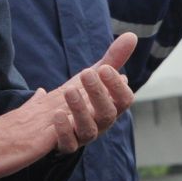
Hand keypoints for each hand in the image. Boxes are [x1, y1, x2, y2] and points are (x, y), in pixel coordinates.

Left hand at [0, 34, 135, 178]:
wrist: (49, 120)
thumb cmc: (78, 96)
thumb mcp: (93, 75)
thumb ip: (112, 58)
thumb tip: (132, 35)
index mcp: (110, 106)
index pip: (124, 100)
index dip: (117, 87)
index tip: (105, 69)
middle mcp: (100, 123)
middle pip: (108, 114)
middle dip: (98, 93)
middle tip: (87, 72)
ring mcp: (84, 136)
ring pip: (89, 130)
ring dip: (80, 110)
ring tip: (69, 90)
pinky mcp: (66, 145)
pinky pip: (69, 144)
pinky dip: (63, 130)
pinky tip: (56, 113)